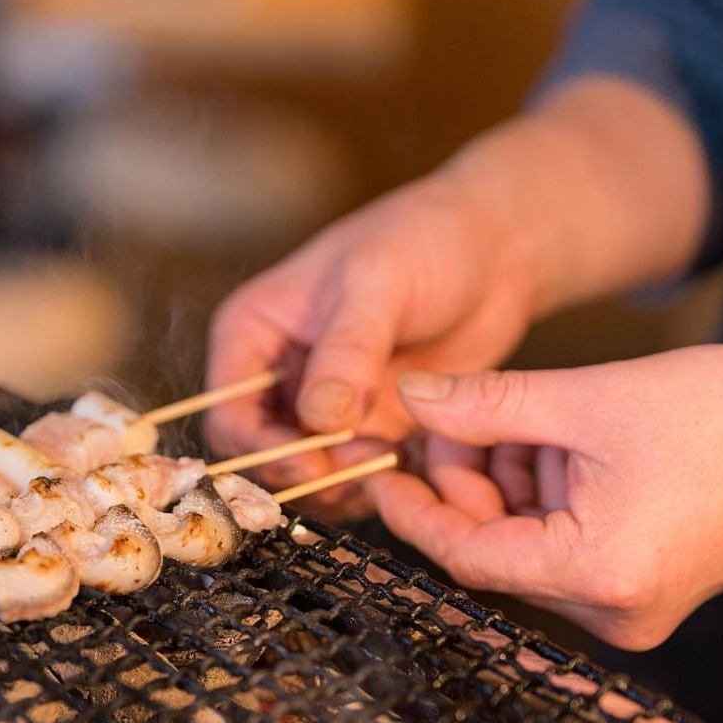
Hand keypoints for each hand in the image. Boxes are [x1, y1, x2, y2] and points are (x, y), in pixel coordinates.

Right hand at [204, 166, 537, 503]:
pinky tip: (410, 461)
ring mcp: (324, 408)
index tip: (311, 463)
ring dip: (342, 482)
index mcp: (254, 333)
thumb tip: (320, 418)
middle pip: (263, 455)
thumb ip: (348, 350)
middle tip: (354, 472)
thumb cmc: (424, 240)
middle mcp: (280, 377)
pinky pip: (357, 475)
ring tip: (388, 458)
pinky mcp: (370, 429)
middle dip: (304, 471)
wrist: (493, 250)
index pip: (229, 412)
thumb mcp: (380, 283)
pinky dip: (376, 481)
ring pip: (310, 473)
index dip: (259, 448)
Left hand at [366, 345, 722, 649]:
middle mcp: (616, 613)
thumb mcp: (591, 398)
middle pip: (496, 551)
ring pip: (527, 545)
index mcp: (600, 575)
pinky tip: (549, 444)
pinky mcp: (647, 587)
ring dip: (505, 483)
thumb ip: (490, 405)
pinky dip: (544, 498)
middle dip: (463, 484)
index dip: (414, 512)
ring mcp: (635, 608)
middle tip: (445, 422)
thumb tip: (413, 399)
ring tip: (510, 419)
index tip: (380, 475)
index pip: (468, 556)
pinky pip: (566, 547)